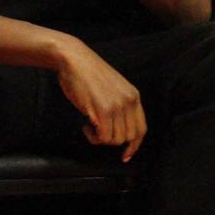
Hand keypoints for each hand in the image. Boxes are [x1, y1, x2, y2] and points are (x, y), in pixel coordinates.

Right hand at [55, 38, 146, 161]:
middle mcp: (129, 101)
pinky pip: (103, 137)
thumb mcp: (112, 88)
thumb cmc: (86, 74)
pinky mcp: (103, 110)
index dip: (134, 145)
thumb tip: (117, 128)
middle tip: (96, 131)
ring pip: (115, 139)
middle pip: (129, 137)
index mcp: (134, 96)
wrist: (73, 59)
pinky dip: (93, 137)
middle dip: (112, 140)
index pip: (141, 129)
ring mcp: (117, 106)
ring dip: (100, 138)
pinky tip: (85, 125)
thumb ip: (119, 105)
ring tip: (89, 125)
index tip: (125, 156)